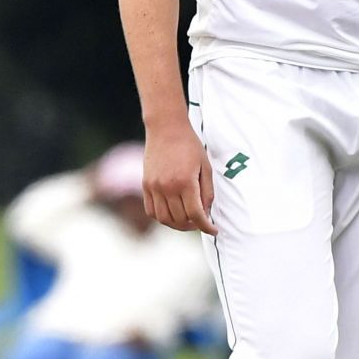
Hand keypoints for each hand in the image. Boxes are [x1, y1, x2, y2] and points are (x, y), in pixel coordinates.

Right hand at [143, 116, 214, 234]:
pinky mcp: (145, 185)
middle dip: (193, 225)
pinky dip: (162, 217)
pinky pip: (152, 211)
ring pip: (164, 219)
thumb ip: (207, 192)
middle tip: (201, 222)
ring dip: (177, 224)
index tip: (213, 230)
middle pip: (180, 219)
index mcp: (185, 182)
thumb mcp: (205, 167)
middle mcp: (167, 187)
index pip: (196, 215)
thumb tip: (206, 213)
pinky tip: (172, 213)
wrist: (165, 128)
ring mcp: (154, 187)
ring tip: (187, 220)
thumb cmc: (189, 145)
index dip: (206, 227)